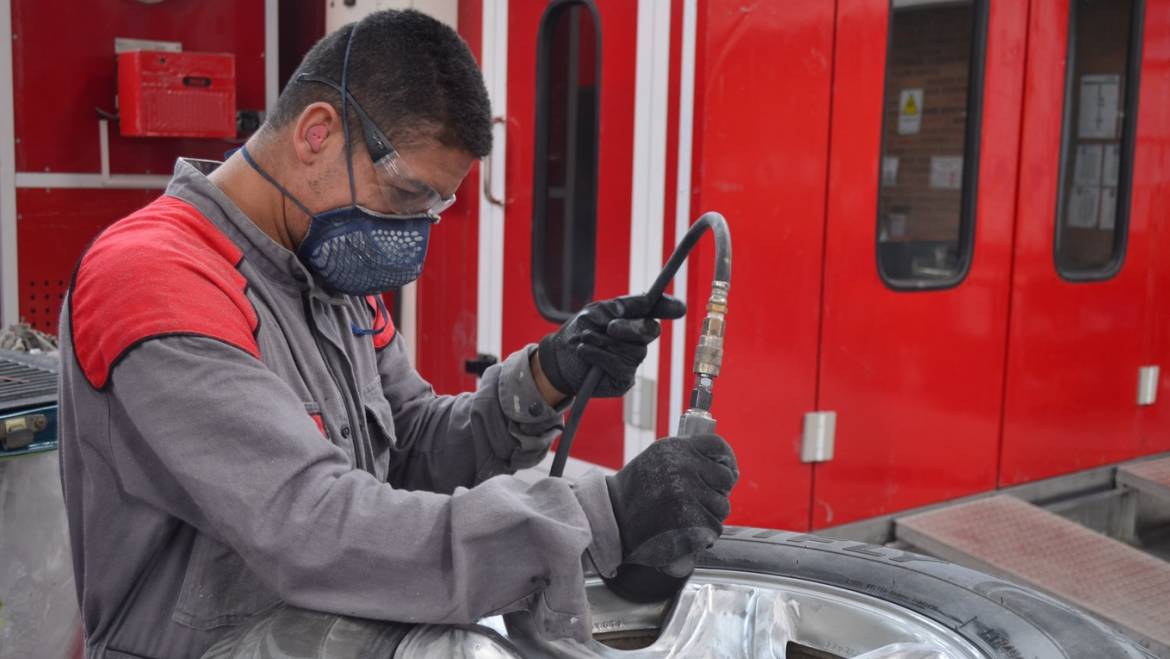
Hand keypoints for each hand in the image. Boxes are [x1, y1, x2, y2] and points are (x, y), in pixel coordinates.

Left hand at [537, 294, 686, 397]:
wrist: (558, 358)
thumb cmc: (579, 332)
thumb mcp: (596, 312)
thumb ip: (622, 307)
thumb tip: (647, 302)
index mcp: (633, 318)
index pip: (657, 311)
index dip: (669, 308)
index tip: (678, 308)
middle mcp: (637, 339)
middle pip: (650, 331)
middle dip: (631, 328)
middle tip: (610, 327)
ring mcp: (632, 360)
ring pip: (635, 351)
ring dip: (606, 343)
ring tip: (586, 339)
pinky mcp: (624, 379)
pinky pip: (620, 366)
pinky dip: (600, 356)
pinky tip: (586, 352)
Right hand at [605, 434, 737, 571]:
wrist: (611, 521)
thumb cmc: (635, 493)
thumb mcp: (656, 459)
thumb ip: (687, 457)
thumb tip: (727, 467)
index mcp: (676, 448)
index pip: (717, 446)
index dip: (727, 459)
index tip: (728, 470)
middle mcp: (683, 467)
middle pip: (725, 479)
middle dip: (717, 492)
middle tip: (695, 500)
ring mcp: (687, 495)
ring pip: (723, 506)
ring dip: (709, 514)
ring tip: (684, 516)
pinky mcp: (690, 522)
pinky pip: (714, 528)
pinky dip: (704, 534)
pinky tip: (685, 531)